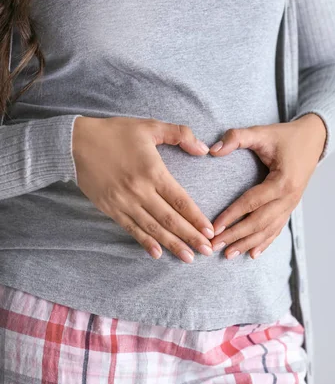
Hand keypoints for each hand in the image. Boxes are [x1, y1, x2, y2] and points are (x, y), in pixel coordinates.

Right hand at [72, 116, 214, 262]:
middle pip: (170, 219)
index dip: (196, 218)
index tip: (210, 231)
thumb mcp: (150, 126)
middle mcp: (140, 191)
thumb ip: (180, 134)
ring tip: (188, 257)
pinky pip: (131, 229)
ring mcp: (124, 202)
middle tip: (207, 251)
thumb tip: (203, 149)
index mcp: (153, 171)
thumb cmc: (115, 132)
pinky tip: (157, 253)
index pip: (180, 200)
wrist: (76, 143)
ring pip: (152, 228)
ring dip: (172, 244)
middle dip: (190, 237)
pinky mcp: (110, 208)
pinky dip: (144, 242)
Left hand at [208, 113, 326, 258]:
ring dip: (247, 243)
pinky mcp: (291, 207)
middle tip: (214, 246)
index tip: (214, 227)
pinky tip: (253, 254)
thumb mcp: (261, 132)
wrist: (313, 139)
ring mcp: (292, 205)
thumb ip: (236, 137)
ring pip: (268, 230)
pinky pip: (277, 228)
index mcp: (282, 182)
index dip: (231, 216)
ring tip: (228, 255)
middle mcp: (289, 198)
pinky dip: (264, 242)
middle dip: (236, 235)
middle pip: (259, 222)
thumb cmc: (285, 136)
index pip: (252, 202)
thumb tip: (212, 149)